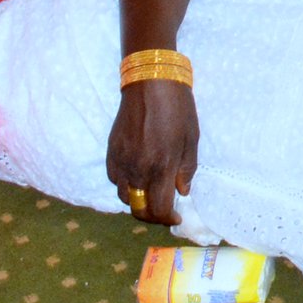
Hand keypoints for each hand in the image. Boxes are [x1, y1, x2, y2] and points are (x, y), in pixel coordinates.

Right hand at [106, 79, 199, 227]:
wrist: (150, 83)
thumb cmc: (177, 108)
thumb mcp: (191, 139)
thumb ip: (187, 169)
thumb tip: (182, 192)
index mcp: (161, 167)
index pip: (158, 209)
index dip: (167, 218)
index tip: (176, 216)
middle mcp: (137, 170)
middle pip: (139, 209)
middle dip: (152, 215)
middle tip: (164, 209)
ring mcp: (121, 162)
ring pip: (124, 197)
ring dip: (139, 200)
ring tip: (152, 192)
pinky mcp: (111, 153)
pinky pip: (115, 180)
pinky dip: (126, 184)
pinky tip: (138, 175)